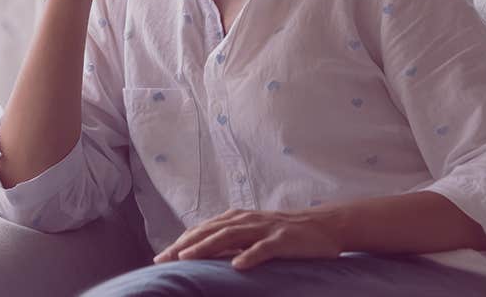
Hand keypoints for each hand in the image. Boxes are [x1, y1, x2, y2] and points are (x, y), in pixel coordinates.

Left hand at [153, 208, 345, 270]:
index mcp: (238, 219)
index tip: (161, 257)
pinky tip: (237, 266)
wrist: (324, 226)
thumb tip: (205, 254)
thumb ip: (232, 241)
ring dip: (206, 247)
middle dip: (184, 245)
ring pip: (230, 236)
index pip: (203, 230)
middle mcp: (247, 220)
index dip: (181, 242)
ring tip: (188, 259)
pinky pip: (263, 248)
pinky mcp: (282, 240)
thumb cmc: (286, 233)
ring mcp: (264, 229)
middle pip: (210, 231)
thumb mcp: (255, 233)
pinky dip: (250, 256)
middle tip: (164, 259)